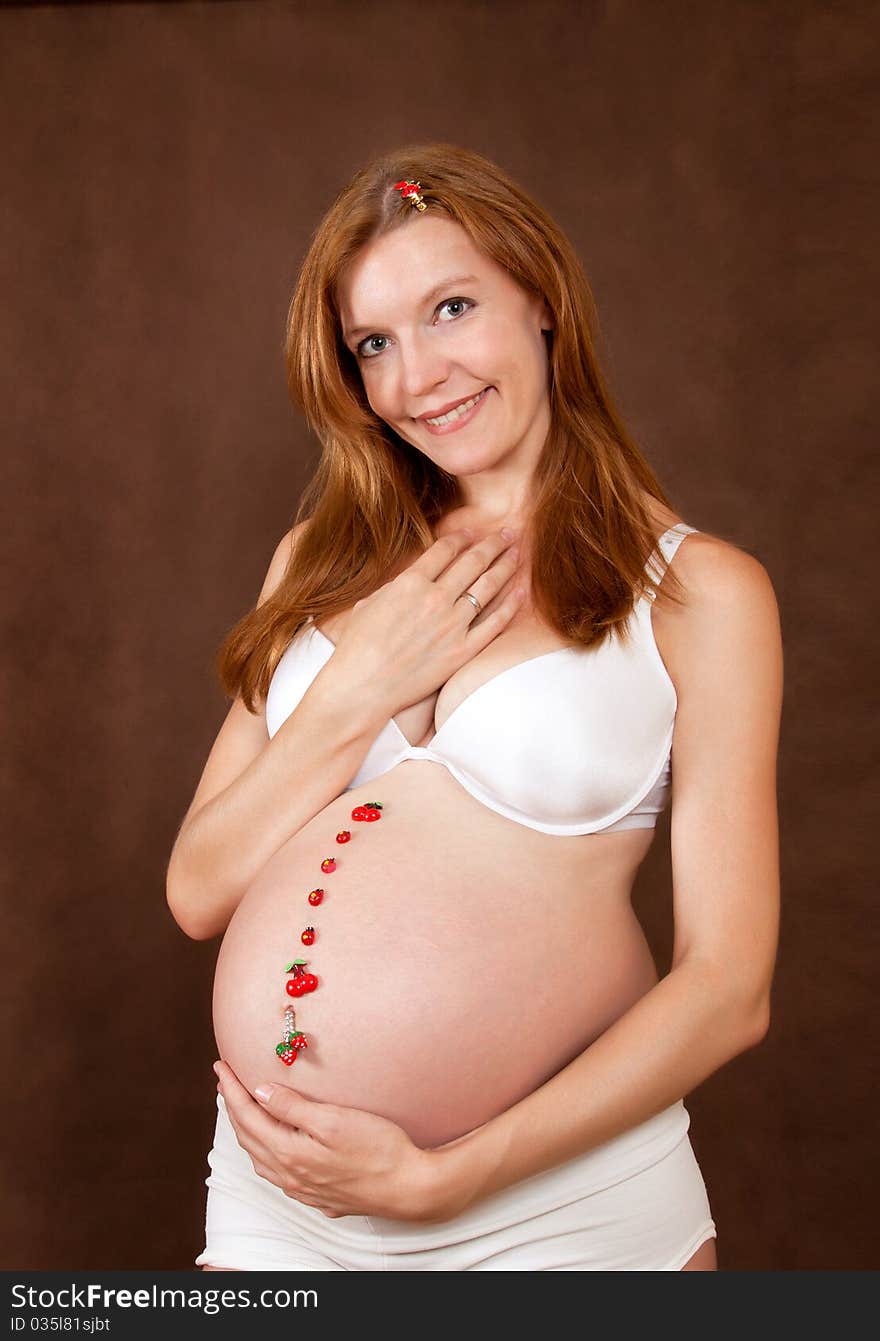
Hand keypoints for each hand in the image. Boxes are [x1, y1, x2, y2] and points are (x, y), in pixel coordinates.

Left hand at [213, 1060, 445, 1222]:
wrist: (408, 1188)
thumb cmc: (378, 1149)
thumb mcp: (334, 1120)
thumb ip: (293, 1107)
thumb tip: (259, 1093)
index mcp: (289, 1153)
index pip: (248, 1115)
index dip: (231, 1089)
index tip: (220, 1067)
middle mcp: (289, 1175)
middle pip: (248, 1137)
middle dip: (232, 1107)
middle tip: (225, 1082)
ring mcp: (302, 1189)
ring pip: (259, 1158)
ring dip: (245, 1131)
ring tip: (241, 1109)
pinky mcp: (318, 1196)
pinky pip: (276, 1172)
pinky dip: (264, 1151)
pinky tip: (271, 1146)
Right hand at [328, 528, 523, 712]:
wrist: (362, 686)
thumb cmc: (357, 647)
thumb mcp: (368, 604)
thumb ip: (395, 588)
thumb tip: (410, 580)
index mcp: (409, 583)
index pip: (444, 550)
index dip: (462, 538)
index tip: (473, 532)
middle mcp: (435, 599)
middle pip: (472, 562)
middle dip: (493, 544)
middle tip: (508, 533)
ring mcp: (452, 625)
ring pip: (488, 587)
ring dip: (505, 566)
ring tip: (517, 554)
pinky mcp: (462, 651)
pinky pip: (494, 623)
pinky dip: (510, 605)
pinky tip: (521, 591)